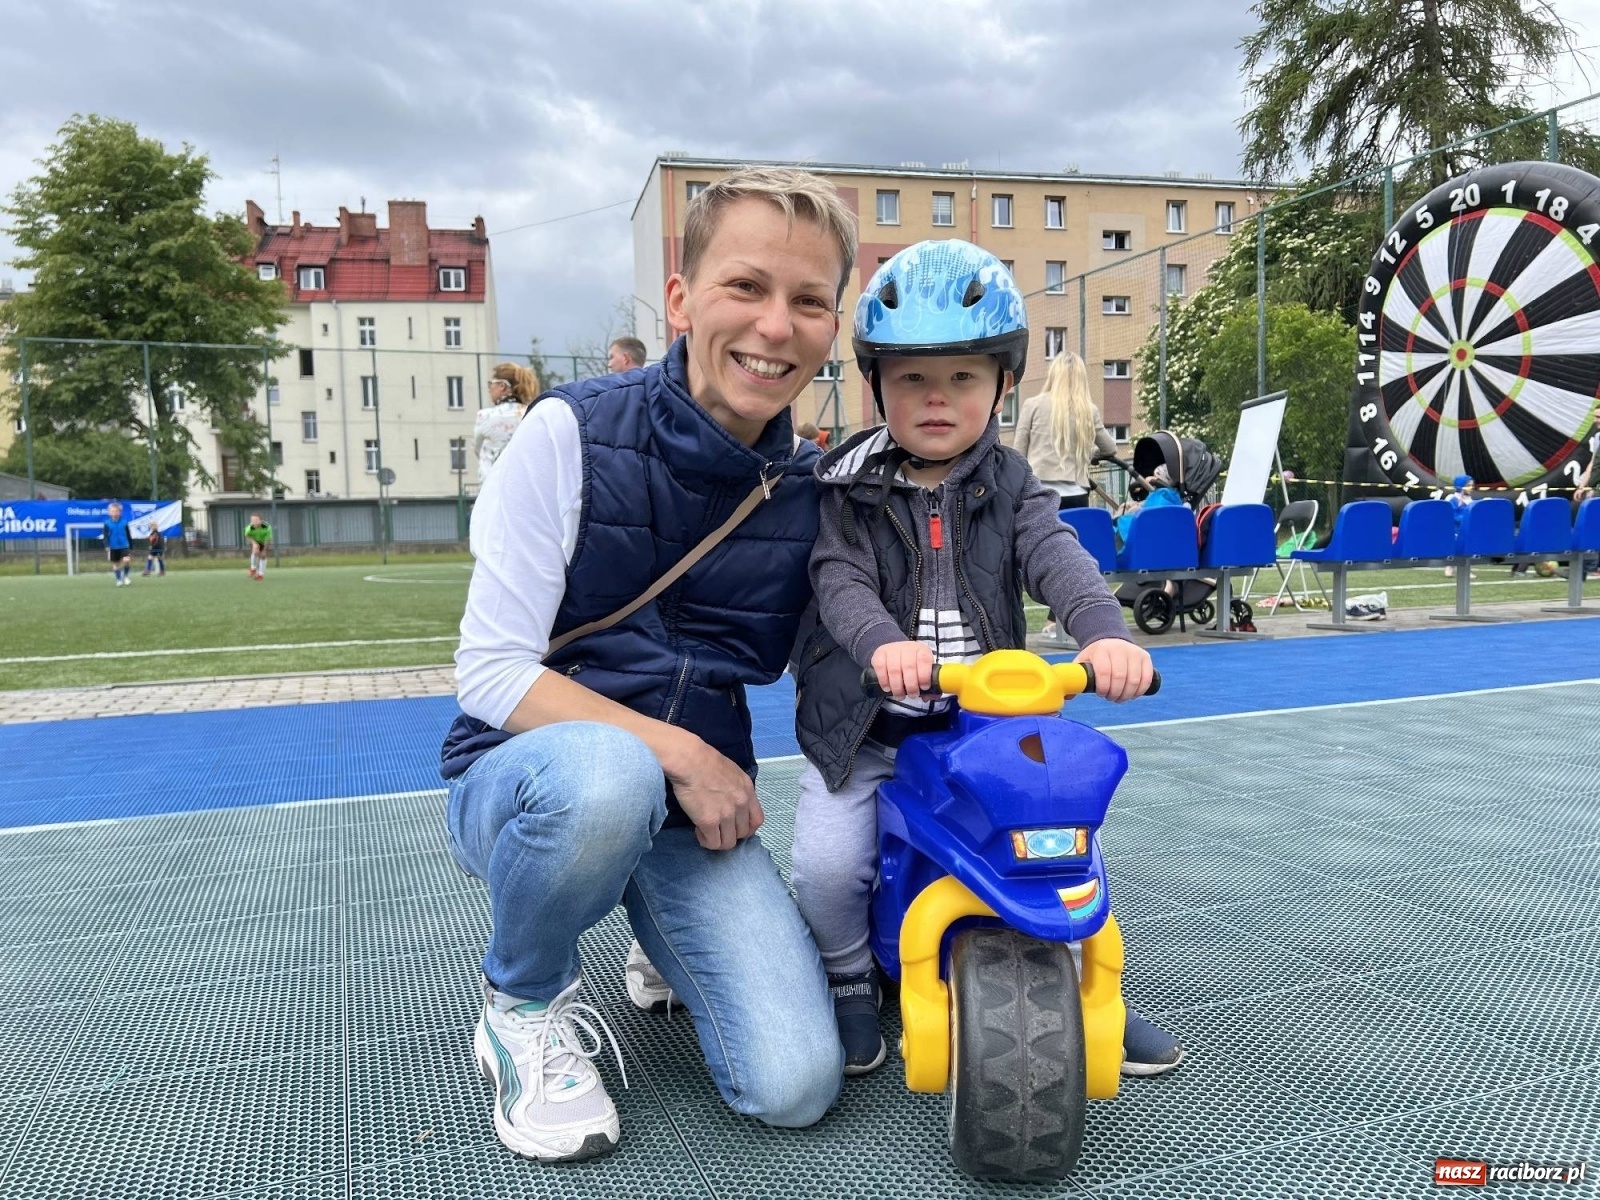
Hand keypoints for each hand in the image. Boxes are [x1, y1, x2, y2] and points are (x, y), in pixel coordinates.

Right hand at [667, 736, 764, 850]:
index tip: (736, 827)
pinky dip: (705, 840)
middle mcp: (740, 804)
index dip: (747, 828)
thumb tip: (731, 801)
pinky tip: (699, 830)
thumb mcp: (732, 772)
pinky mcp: (709, 821)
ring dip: (718, 840)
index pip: (757, 820)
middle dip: (730, 833)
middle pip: (743, 833)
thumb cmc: (704, 760)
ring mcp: (726, 814)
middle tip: (718, 828)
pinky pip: (712, 843)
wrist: (689, 760)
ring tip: (706, 830)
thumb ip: (736, 788)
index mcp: (747, 790)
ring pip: (728, 842)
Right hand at [870, 640, 935, 699]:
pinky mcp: (880, 654)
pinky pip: (880, 668)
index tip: (923, 688)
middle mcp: (907, 647)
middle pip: (909, 666)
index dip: (924, 676)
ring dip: (897, 687)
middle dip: (911, 685)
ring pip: (894, 669)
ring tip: (900, 696)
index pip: (924, 660)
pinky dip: (884, 681)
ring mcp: (892, 649)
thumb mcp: (925, 671)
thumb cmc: (913, 665)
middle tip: (912, 695)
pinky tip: (888, 688)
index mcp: (922, 650)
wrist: (896, 652)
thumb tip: (928, 696)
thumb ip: (930, 685)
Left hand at [1074, 638, 1152, 702]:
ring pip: (1134, 680)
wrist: (1110, 641)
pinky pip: (1146, 678)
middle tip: (1110, 698)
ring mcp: (1134, 652)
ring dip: (1127, 694)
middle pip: (1120, 677)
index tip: (1101, 694)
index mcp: (1101, 650)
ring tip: (1120, 697)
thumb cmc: (1095, 656)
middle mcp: (1119, 649)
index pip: (1104, 671)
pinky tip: (1132, 694)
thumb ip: (1076, 678)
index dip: (1104, 687)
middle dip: (1115, 693)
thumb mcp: (1083, 662)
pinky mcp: (1145, 657)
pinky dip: (1140, 690)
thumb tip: (1068, 697)